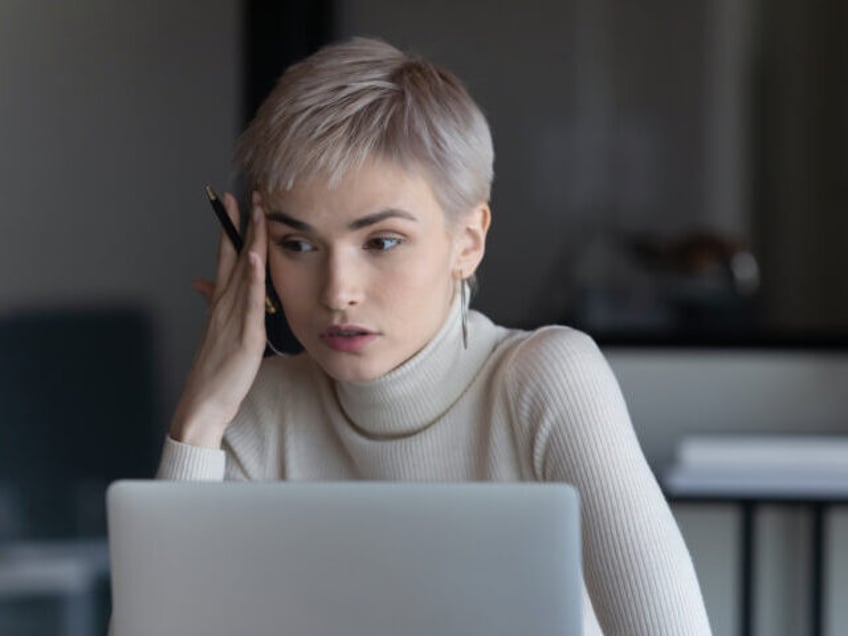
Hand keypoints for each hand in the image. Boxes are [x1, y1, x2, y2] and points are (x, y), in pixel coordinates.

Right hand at [170, 192, 268, 447]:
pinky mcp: (245, 334)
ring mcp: (233, 317)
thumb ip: (216, 307)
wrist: (205, 402)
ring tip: (258, 211)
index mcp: (220, 304)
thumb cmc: (216, 372)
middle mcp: (224, 304)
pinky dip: (254, 277)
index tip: (235, 204)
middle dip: (243, 224)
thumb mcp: (218, 334)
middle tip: (251, 193)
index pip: (226, 258)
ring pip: (244, 270)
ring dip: (251, 239)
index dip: (231, 230)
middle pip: (235, 256)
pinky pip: (251, 300)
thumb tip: (203, 285)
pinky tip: (257, 256)